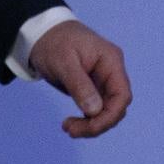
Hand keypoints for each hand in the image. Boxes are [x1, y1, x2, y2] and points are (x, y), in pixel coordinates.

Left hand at [27, 20, 131, 137]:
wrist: (41, 33)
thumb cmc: (53, 41)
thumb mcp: (63, 62)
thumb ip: (79, 85)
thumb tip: (95, 111)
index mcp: (111, 61)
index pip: (122, 95)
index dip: (110, 115)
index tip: (90, 127)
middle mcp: (111, 72)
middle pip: (115, 106)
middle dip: (97, 123)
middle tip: (70, 130)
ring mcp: (102, 80)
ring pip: (106, 111)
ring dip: (91, 124)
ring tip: (68, 128)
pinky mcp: (92, 87)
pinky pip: (96, 108)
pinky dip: (86, 119)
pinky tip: (71, 124)